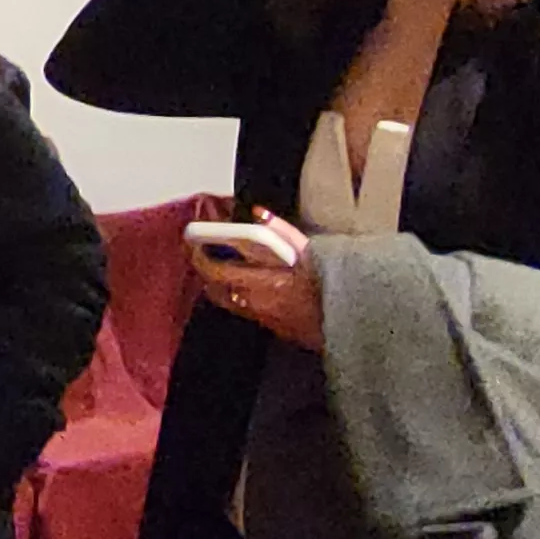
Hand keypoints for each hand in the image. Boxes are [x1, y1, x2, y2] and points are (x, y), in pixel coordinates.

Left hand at [194, 210, 321, 350]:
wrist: (345, 319)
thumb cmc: (327, 284)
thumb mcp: (307, 251)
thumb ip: (280, 230)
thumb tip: (259, 212)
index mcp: (258, 283)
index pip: (213, 270)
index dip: (198, 255)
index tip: (194, 242)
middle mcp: (252, 303)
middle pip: (214, 288)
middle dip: (206, 269)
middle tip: (206, 252)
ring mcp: (259, 317)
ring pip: (226, 300)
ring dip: (220, 283)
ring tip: (225, 266)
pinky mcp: (269, 326)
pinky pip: (242, 309)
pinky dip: (237, 295)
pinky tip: (247, 284)